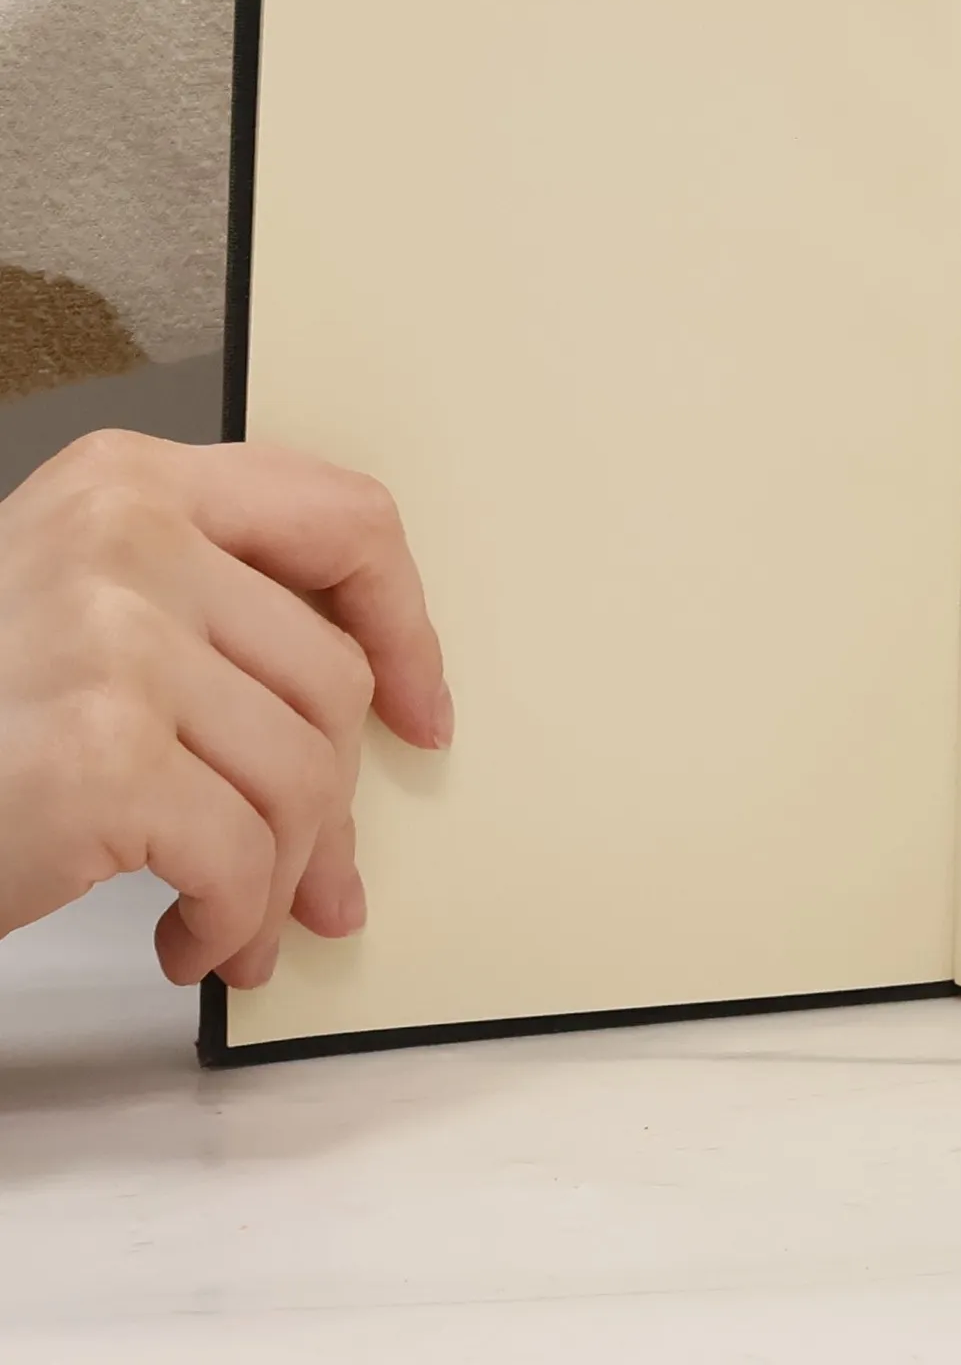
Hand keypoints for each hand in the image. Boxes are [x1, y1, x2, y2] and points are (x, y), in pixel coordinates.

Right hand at [0, 432, 449, 986]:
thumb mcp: (79, 612)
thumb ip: (215, 621)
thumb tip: (382, 722)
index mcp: (131, 482)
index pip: (345, 519)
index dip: (405, 625)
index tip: (419, 709)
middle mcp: (127, 538)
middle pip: (332, 677)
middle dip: (336, 803)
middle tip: (324, 881)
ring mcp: (114, 642)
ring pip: (304, 775)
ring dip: (282, 878)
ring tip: (234, 922)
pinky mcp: (99, 757)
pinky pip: (242, 856)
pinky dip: (231, 922)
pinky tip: (191, 942)